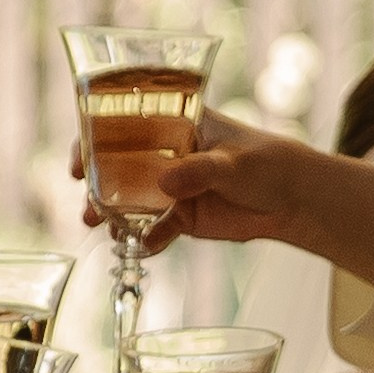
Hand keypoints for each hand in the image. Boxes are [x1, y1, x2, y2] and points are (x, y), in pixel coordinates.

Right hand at [111, 109, 373, 275]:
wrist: (293, 199)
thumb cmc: (265, 163)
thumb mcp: (233, 163)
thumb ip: (199, 171)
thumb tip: (164, 184)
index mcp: (173, 125)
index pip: (123, 125)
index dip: (94, 140)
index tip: (81, 161)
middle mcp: (163, 154)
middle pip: (116, 166)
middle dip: (96, 185)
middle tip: (88, 203)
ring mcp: (169, 187)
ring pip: (129, 201)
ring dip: (113, 215)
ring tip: (105, 228)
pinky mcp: (181, 217)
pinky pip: (153, 229)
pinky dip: (144, 239)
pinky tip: (141, 247)